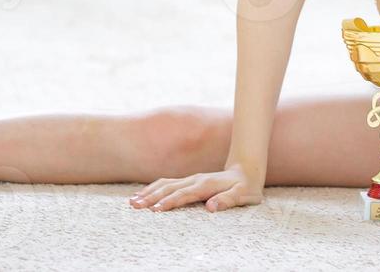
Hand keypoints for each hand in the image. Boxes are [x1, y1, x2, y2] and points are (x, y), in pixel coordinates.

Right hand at [129, 163, 264, 212]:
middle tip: (135, 206)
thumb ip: (227, 200)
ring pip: (165, 184)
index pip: (184, 194)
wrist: (247, 169)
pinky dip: (153, 188)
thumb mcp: (243, 195)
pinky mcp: (188, 181)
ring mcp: (190, 179)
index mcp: (206, 185)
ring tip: (132, 201)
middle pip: (169, 188)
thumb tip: (211, 207)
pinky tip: (143, 194)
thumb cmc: (246, 186)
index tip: (156, 210)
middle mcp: (195, 180)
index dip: (170, 202)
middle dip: (151, 197)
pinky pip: (167, 183)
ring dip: (149, 192)